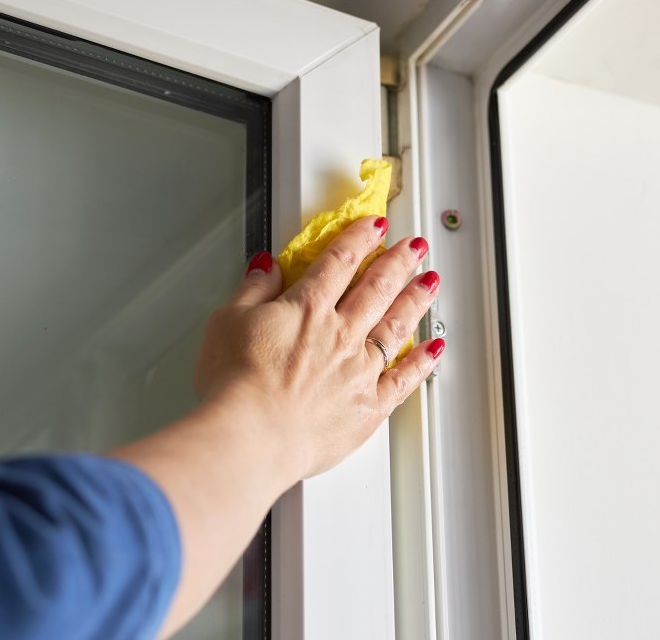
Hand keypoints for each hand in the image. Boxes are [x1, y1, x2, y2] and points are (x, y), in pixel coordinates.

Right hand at [194, 215, 442, 478]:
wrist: (251, 435)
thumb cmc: (234, 384)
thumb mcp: (226, 321)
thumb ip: (252, 290)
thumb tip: (266, 267)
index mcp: (307, 308)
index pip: (340, 261)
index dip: (360, 238)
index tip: (375, 225)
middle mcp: (340, 334)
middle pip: (378, 287)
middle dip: (400, 261)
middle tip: (416, 246)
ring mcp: (359, 371)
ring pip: (397, 326)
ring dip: (416, 300)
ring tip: (431, 283)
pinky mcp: (367, 407)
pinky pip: (403, 380)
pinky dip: (421, 363)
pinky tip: (433, 349)